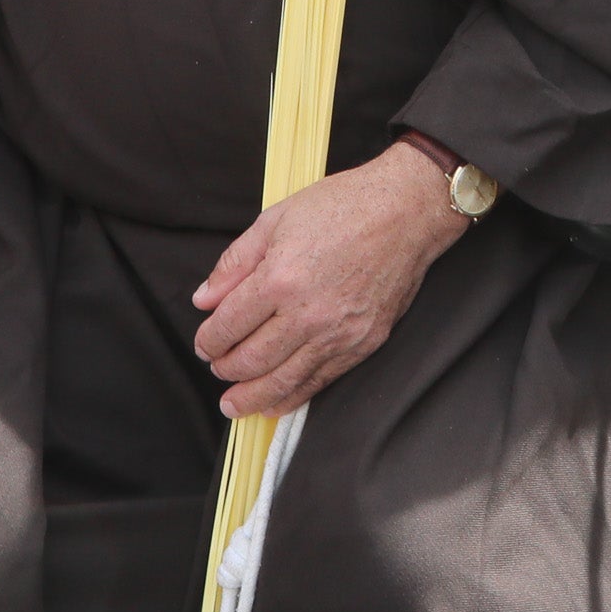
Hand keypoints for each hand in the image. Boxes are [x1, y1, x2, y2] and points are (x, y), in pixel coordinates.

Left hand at [191, 141, 465, 417]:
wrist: (406, 211)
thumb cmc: (343, 206)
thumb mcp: (276, 219)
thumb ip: (235, 263)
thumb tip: (204, 299)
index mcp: (280, 279)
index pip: (228, 326)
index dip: (209, 341)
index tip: (204, 344)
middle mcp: (307, 314)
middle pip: (251, 359)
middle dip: (225, 369)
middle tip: (217, 369)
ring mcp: (337, 333)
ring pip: (283, 380)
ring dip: (251, 397)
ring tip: (233, 406)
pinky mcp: (363, 343)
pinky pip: (320, 381)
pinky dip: (292, 398)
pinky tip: (274, 404)